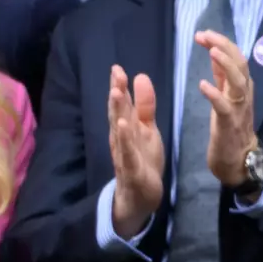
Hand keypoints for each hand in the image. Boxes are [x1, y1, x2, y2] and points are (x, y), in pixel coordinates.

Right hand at [107, 65, 164, 237]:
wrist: (141, 194)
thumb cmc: (142, 159)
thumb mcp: (147, 130)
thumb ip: (145, 106)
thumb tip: (140, 77)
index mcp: (126, 127)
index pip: (121, 103)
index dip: (119, 86)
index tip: (117, 67)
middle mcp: (121, 137)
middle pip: (117, 112)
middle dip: (117, 92)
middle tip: (116, 72)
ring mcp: (124, 153)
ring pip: (119, 130)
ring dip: (117, 111)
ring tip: (115, 92)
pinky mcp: (131, 168)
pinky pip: (126, 152)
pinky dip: (124, 139)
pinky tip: (122, 126)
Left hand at [195, 31, 257, 186]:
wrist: (239, 160)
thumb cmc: (231, 129)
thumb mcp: (227, 97)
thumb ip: (223, 76)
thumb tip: (217, 52)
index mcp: (241, 87)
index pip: (237, 58)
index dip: (222, 43)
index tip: (203, 34)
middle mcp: (244, 95)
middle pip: (240, 65)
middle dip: (224, 47)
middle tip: (206, 35)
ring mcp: (239, 109)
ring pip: (239, 82)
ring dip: (226, 66)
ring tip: (212, 52)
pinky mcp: (230, 124)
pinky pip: (224, 107)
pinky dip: (215, 94)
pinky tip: (203, 85)